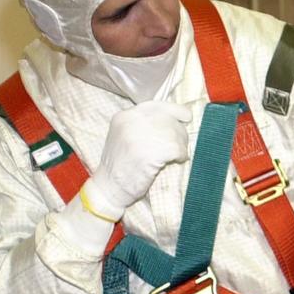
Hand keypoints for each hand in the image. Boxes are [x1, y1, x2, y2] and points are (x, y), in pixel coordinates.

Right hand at [83, 101, 191, 218]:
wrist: (108, 187)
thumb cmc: (120, 165)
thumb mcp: (126, 136)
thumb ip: (145, 125)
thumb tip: (175, 120)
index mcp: (125, 116)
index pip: (158, 105)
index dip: (175, 111)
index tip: (185, 117)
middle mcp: (131, 121)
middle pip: (169, 119)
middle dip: (179, 132)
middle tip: (179, 146)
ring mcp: (139, 136)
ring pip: (175, 133)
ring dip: (181, 145)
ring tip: (176, 155)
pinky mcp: (149, 152)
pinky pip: (176, 148)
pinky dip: (181, 155)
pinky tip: (176, 160)